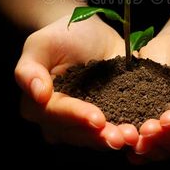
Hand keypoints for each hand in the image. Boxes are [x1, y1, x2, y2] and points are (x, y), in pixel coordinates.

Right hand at [14, 15, 138, 149]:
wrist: (88, 30)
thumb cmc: (61, 34)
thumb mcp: (41, 43)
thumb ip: (29, 69)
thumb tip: (38, 96)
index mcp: (38, 104)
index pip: (57, 114)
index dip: (77, 117)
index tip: (98, 119)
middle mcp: (58, 120)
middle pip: (77, 133)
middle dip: (99, 136)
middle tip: (121, 136)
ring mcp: (82, 121)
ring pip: (95, 137)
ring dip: (114, 138)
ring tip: (133, 136)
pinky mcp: (106, 116)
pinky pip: (114, 129)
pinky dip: (126, 131)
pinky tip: (140, 133)